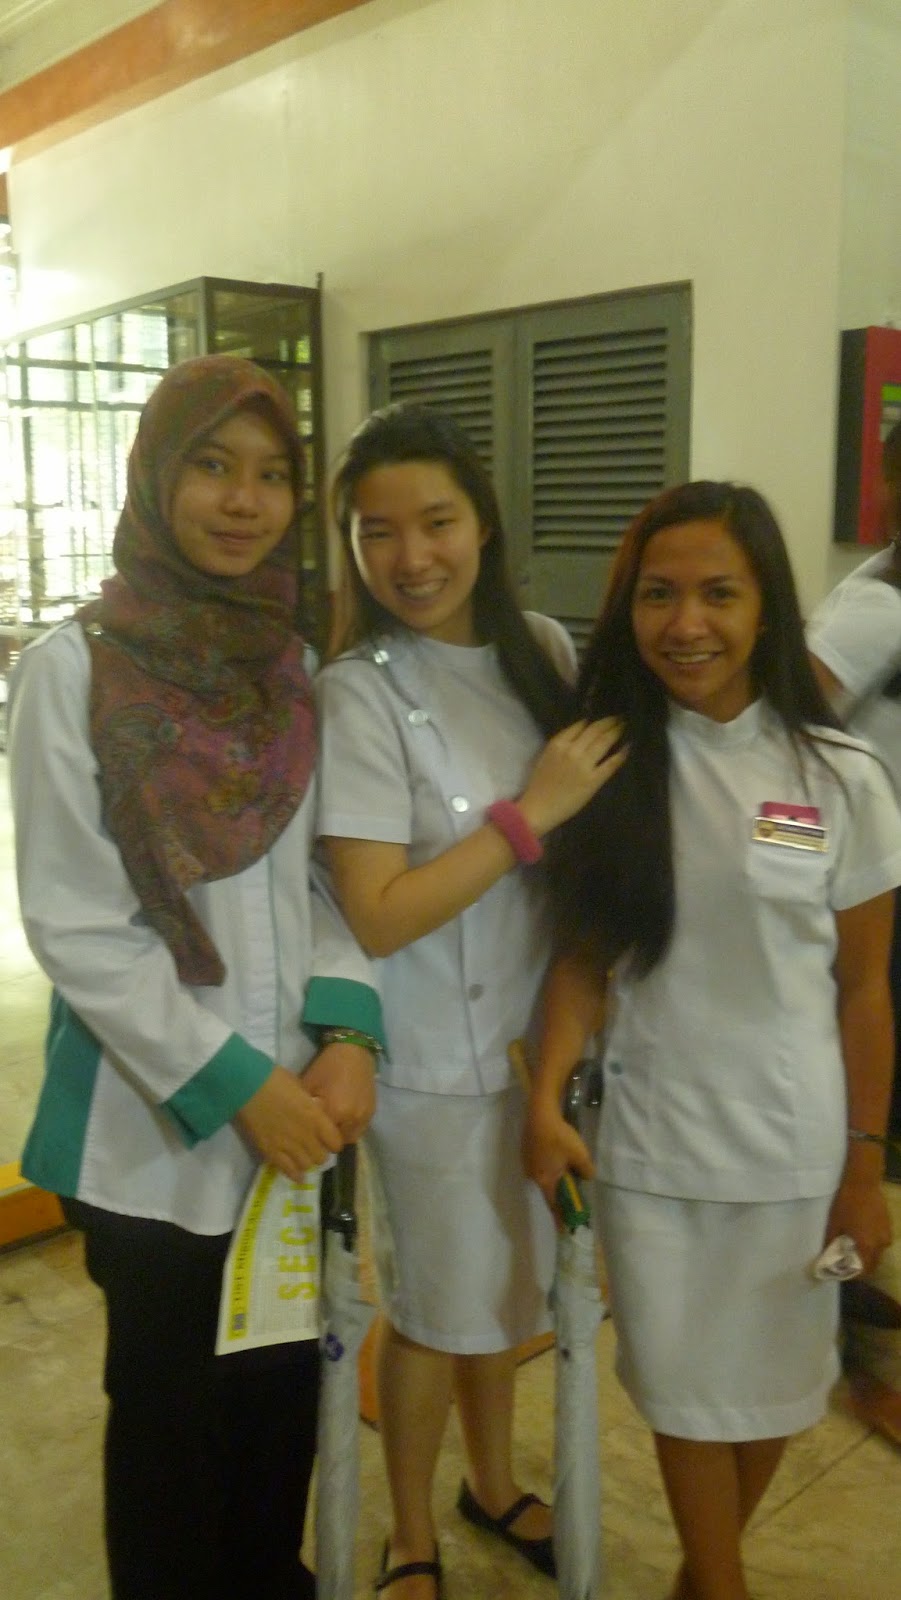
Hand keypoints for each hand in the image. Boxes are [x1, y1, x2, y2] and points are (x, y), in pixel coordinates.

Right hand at [234, 1065, 341, 1180]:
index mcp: (316, 1118)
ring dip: (306, 1161)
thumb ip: (313, 1106)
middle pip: (321, 1157)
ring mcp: (288, 1146)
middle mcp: (306, 1135)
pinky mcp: (271, 1152)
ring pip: (306, 1166)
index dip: (333, 1142)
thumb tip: (318, 1113)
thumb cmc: (276, 1080)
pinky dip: (294, 1174)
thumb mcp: (303, 1090)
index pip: (335, 1142)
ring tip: (302, 1156)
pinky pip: (288, 1170)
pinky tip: (297, 1174)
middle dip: (319, 1153)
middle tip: (313, 1147)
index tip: (329, 1139)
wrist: (248, 1086)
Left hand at [302, 1043, 376, 1142]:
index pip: (323, 1140)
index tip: (309, 1134)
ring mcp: (365, 1115)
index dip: (315, 1138)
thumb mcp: (309, 1085)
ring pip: (351, 1136)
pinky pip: (361, 1127)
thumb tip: (298, 1123)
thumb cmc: (327, 1066)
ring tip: (333, 1122)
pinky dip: (352, 1125)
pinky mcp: (372, 1110)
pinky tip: (344, 1114)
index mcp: (335, 1112)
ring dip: (342, 1133)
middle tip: (320, 1129)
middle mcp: (353, 1118)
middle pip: (338, 1142)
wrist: (354, 1050)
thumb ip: (305, 1107)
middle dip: (329, 1138)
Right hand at [518, 717, 626, 836]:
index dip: (593, 720)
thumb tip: (579, 735)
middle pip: (594, 730)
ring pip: (603, 742)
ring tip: (624, 726)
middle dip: (608, 722)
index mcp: (558, 744)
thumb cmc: (538, 785)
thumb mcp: (545, 757)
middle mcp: (572, 750)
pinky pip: (610, 764)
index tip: (602, 718)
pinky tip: (627, 747)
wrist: (538, 808)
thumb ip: (560, 745)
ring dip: (615, 732)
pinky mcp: (593, 780)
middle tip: (619, 718)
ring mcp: (583, 765)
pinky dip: (620, 755)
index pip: (580, 725)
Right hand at [523, 1094, 594, 1215]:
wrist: (540, 1114)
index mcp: (545, 1180)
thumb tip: (587, 1177)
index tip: (565, 1231)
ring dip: (554, 1178)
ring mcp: (527, 1163)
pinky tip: (556, 1158)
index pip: (554, 1205)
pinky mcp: (526, 1152)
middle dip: (560, 1194)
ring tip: (565, 1172)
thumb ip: (586, 1171)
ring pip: (543, 1177)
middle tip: (571, 1194)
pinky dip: (548, 1167)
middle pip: (548, 1191)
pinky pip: (539, 1166)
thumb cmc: (559, 1137)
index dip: (560, 1218)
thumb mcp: (580, 1155)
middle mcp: (533, 1175)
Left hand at [825, 1176, 892, 1275]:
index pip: (863, 1271)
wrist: (863, 1182)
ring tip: (853, 1247)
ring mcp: (887, 1234)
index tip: (842, 1272)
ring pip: (878, 1253)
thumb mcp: (834, 1224)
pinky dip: (872, 1244)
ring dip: (867, 1255)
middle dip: (860, 1267)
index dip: (852, 1274)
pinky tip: (862, 1235)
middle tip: (846, 1261)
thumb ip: (830, 1243)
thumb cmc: (846, 1203)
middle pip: (872, 1264)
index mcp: (867, 1246)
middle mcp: (881, 1244)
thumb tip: (826, 1256)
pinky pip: (881, 1241)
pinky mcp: (889, 1225)